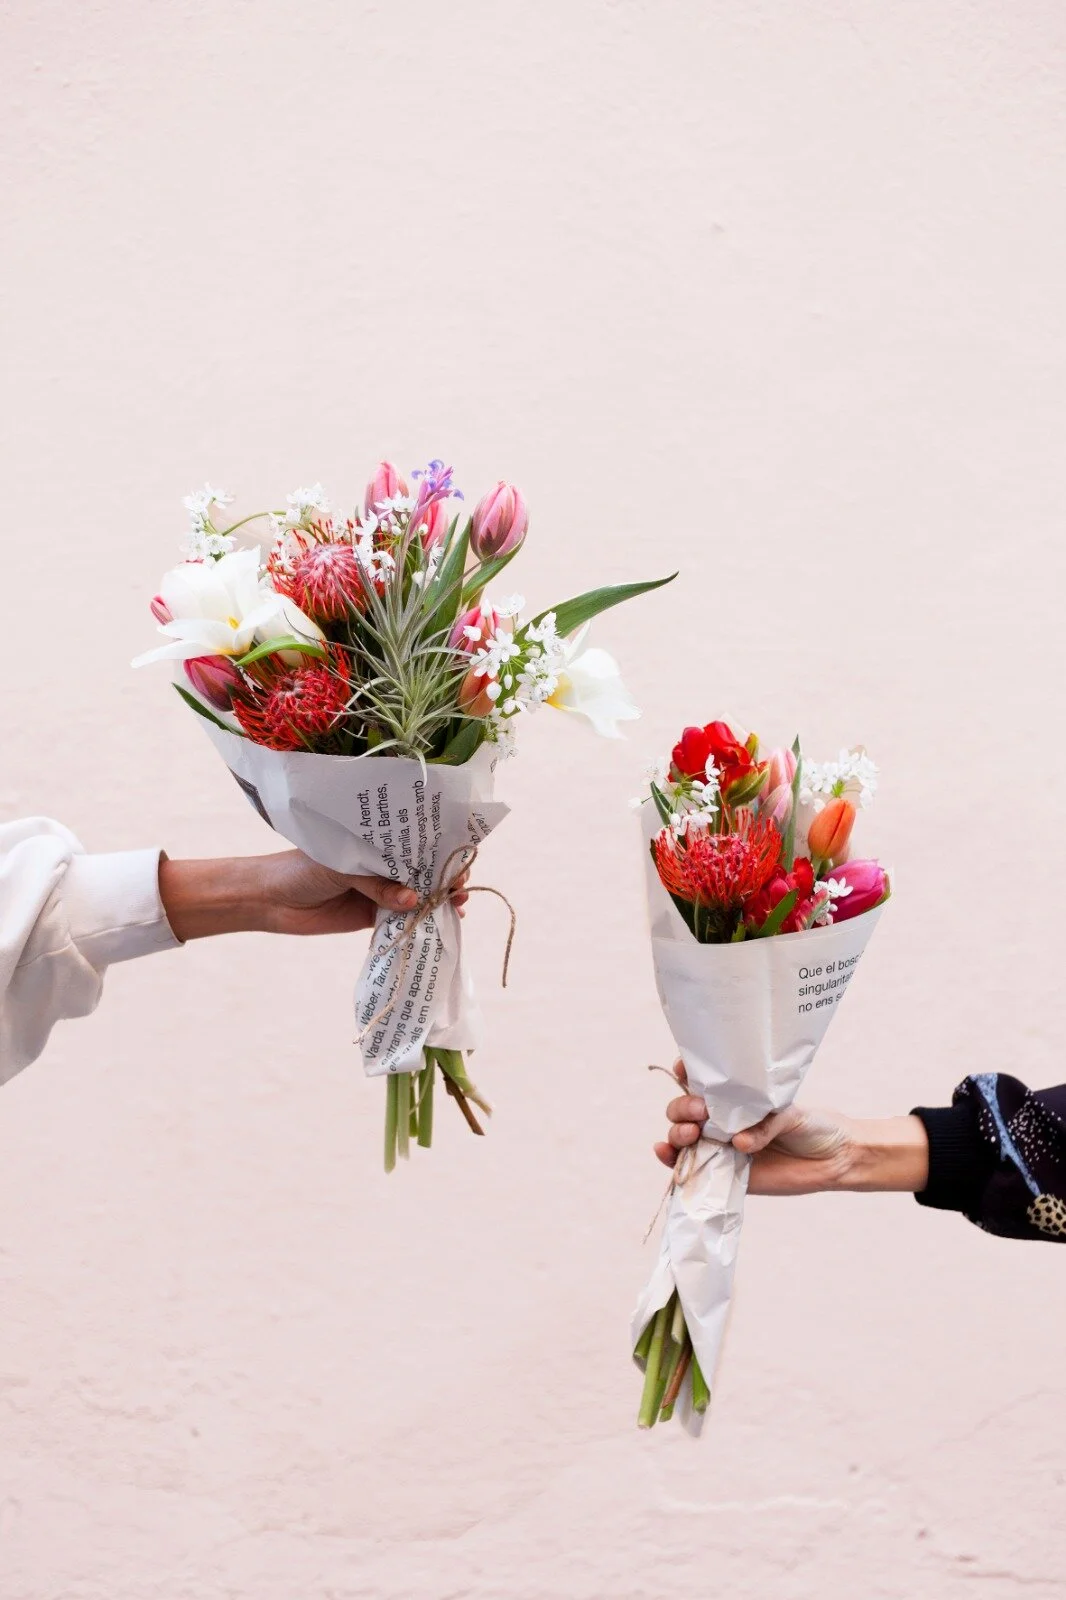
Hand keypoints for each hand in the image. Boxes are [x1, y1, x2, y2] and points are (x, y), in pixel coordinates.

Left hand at [249, 851, 469, 936]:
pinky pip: (401, 920)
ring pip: (415, 896)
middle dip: (443, 877)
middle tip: (461, 886)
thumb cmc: (298, 869)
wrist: (268, 900)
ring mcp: (376, 892)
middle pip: (420, 871)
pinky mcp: (370, 918)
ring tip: (458, 905)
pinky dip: (420, 923)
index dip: (437, 851)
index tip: (459, 859)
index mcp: (371, 842)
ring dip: (437, 901)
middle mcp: (378, 865)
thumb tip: (413, 899)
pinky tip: (441, 924)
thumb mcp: (340, 867)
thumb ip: (376, 883)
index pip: (411, 844)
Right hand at [653, 1061, 928, 1193]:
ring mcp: (720, 1147)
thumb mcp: (790, 1113)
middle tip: (701, 1111)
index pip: (699, 1081)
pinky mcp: (724, 1175)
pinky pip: (692, 1170)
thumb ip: (764, 1123)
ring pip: (681, 1137)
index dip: (685, 1073)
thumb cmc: (813, 1126)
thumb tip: (738, 1143)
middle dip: (682, 1107)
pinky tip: (665, 1153)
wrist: (835, 1159)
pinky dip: (672, 1162)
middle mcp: (721, 1120)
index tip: (684, 1070)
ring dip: (676, 1133)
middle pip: (682, 1110)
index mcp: (735, 1098)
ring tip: (691, 1133)